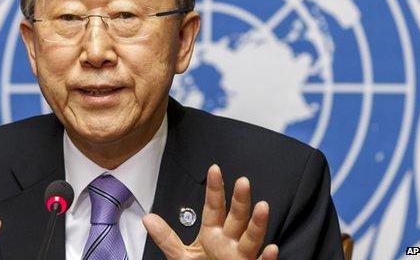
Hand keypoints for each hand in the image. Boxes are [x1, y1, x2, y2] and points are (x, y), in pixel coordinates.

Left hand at [143, 165, 277, 259]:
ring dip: (257, 224)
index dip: (214, 189)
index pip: (214, 207)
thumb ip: (166, 238)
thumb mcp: (181, 255)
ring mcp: (241, 257)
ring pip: (252, 238)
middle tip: (243, 181)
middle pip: (236, 218)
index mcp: (213, 233)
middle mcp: (230, 242)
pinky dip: (267, 258)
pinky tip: (271, 248)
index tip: (214, 169)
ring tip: (263, 206)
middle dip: (240, 200)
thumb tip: (148, 218)